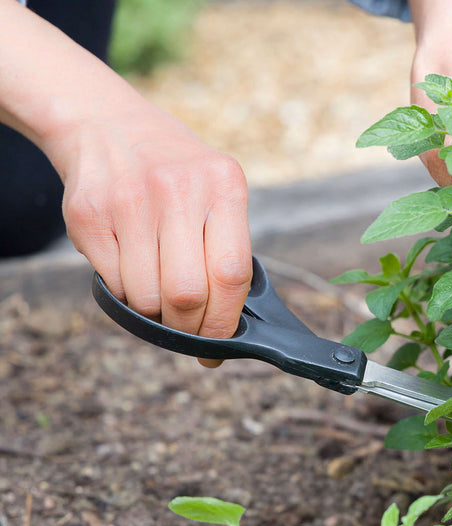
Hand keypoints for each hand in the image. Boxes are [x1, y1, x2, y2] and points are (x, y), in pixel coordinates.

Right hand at [0, 2, 251, 366]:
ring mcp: (130, 200)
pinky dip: (125, 294)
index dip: (226, 321)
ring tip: (159, 299)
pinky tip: (131, 273)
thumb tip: (232, 324)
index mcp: (224, 184)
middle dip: (189, 327)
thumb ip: (227, 245)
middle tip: (188, 332)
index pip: (232, 274)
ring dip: (154, 313)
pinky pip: (112, 283)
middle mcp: (178, 189)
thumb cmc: (177, 173)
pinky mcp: (88, 214)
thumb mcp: (217, 189)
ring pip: (146, 296)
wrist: (108, 123)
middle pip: (187, 293)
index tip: (220, 346)